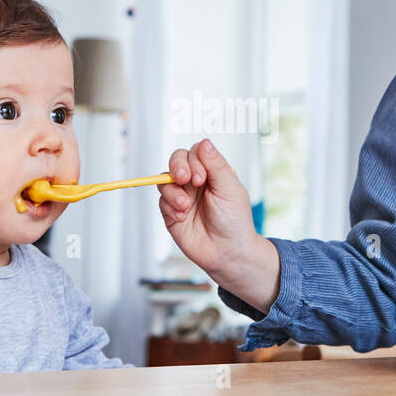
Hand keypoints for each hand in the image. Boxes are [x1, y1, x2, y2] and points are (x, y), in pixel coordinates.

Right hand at [158, 139, 277, 308]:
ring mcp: (182, 196)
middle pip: (177, 160)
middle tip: (185, 180)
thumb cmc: (234, 221)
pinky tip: (183, 216)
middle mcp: (195, 181)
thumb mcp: (230, 189)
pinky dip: (170, 207)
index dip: (194, 160)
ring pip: (164, 179)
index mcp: (212, 172)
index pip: (195, 152)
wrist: (227, 253)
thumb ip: (216, 165)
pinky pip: (161, 201)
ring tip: (185, 206)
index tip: (201, 177)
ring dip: (173, 190)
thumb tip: (204, 142)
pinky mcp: (171, 212)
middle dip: (177, 167)